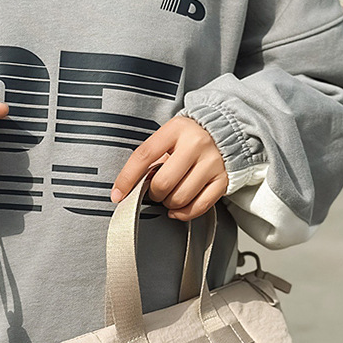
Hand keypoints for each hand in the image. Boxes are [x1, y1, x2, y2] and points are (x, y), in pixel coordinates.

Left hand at [110, 116, 228, 220]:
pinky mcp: (222, 179)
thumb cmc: (188, 138)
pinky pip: (199, 207)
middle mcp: (196, 144)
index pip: (144, 156)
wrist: (224, 131)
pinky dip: (184, 213)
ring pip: (180, 198)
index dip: (127, 178)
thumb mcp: (168, 137)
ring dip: (169, 204)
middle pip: (163, 183)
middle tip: (156, 190)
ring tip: (170, 194)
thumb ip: (151, 158)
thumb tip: (131, 187)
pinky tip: (179, 208)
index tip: (118, 194)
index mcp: (176, 129)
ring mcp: (212, 163)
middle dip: (154, 193)